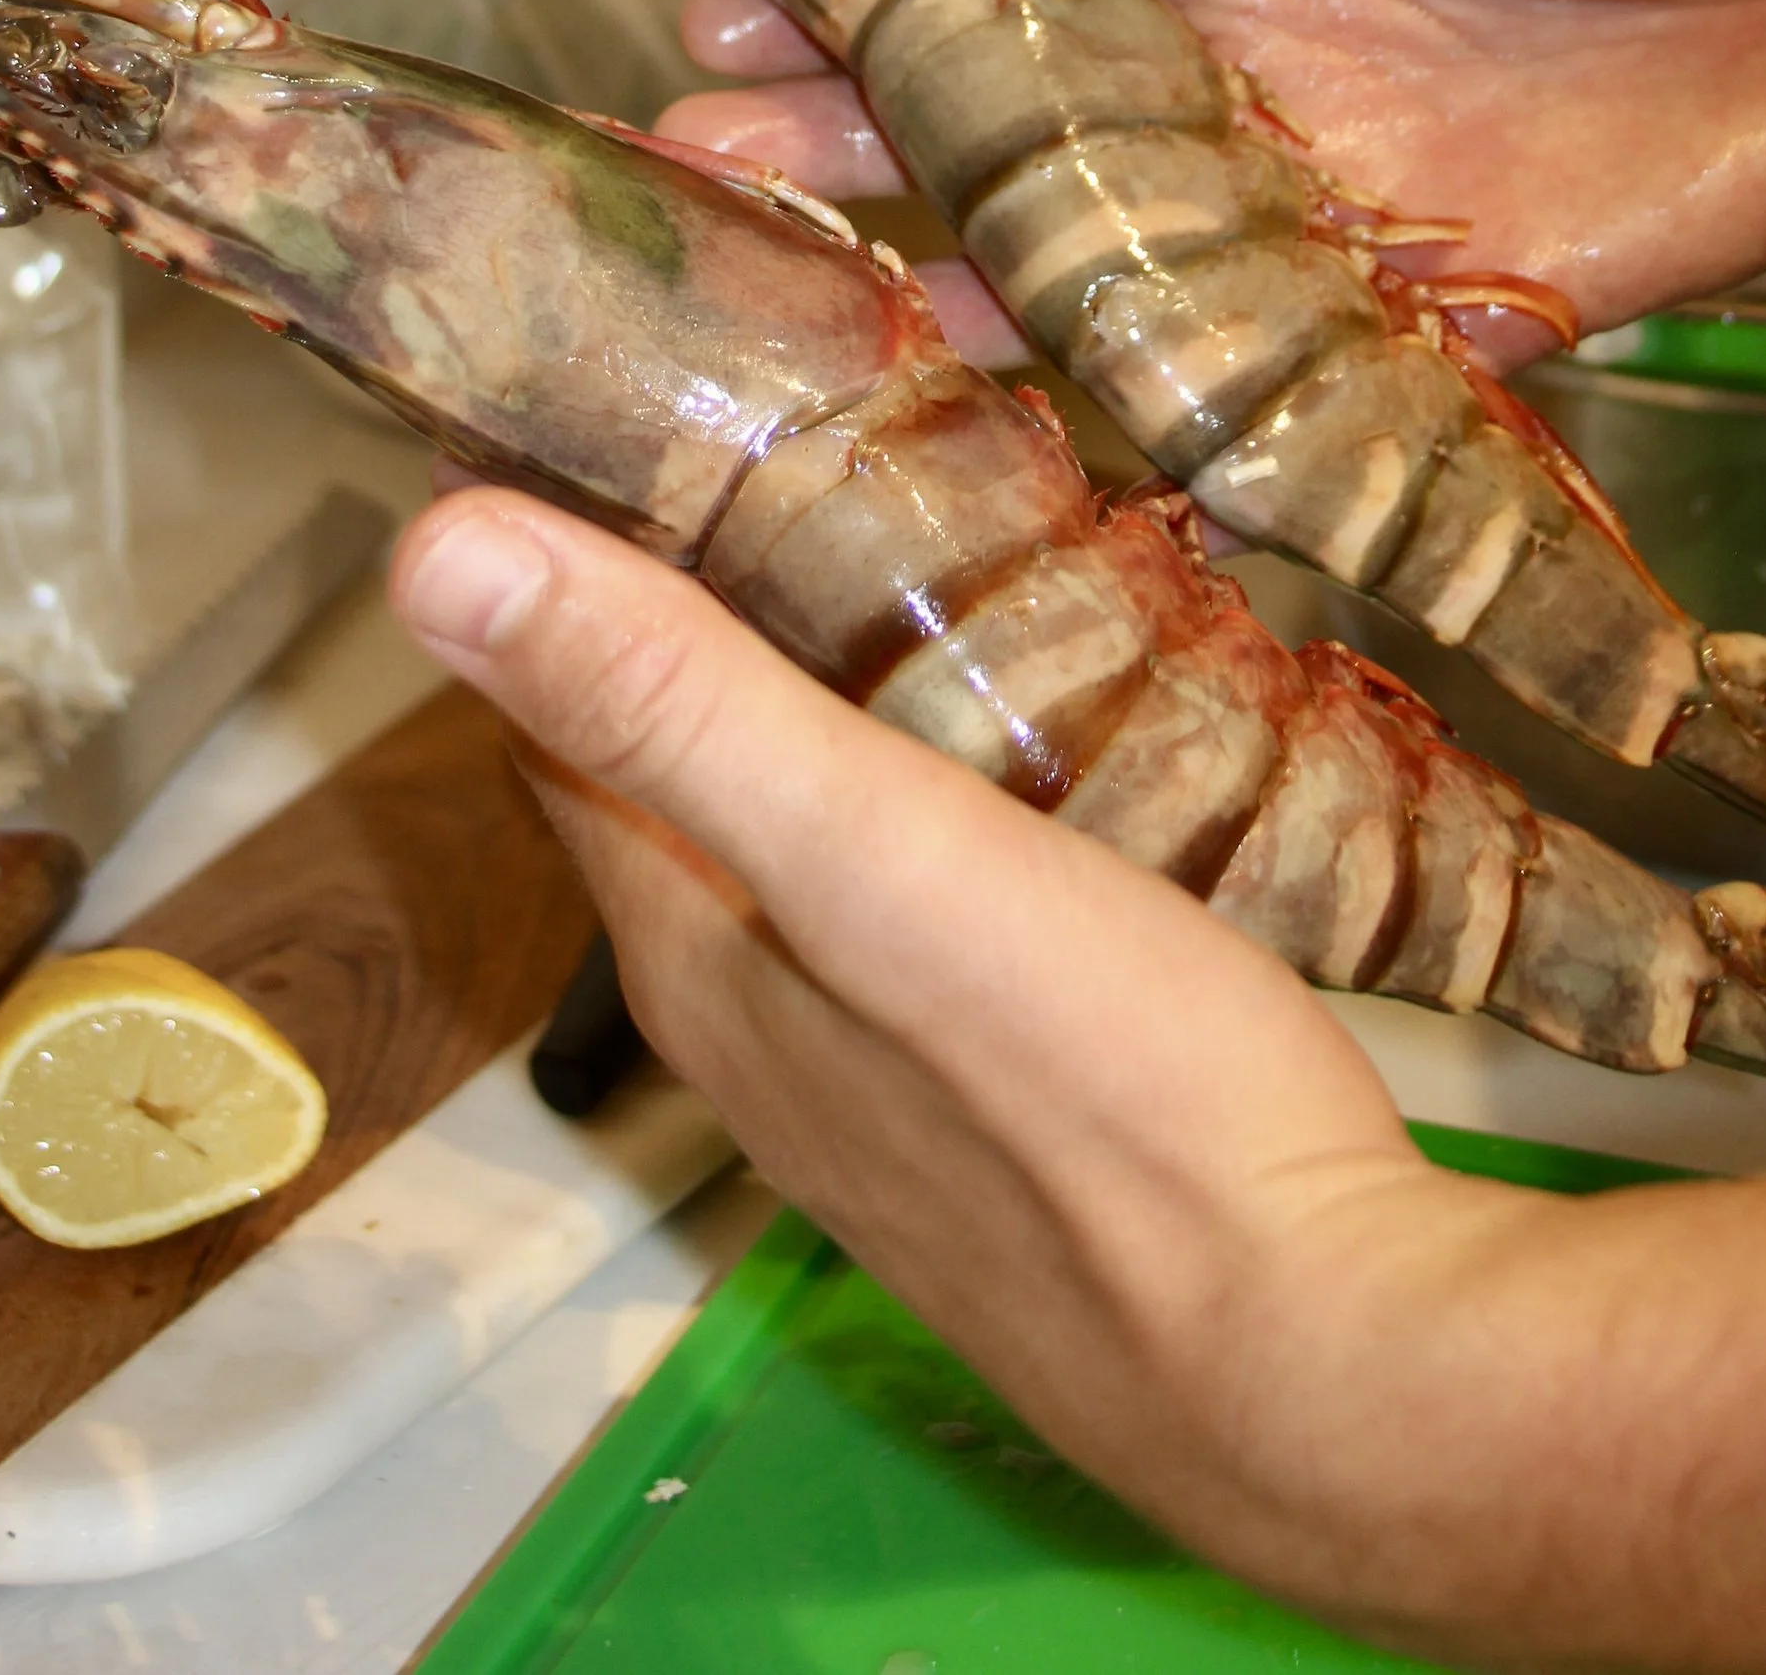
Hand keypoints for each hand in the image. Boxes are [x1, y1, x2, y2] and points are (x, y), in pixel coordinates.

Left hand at [392, 483, 1765, 1673]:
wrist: (1334, 1368)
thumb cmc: (1104, 1094)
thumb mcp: (874, 856)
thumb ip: (671, 703)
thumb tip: (431, 550)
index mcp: (697, 954)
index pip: (556, 719)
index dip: (562, 559)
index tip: (625, 398)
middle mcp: (760, 1031)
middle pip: (682, 776)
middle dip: (715, 604)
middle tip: (811, 421)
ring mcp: (888, 1085)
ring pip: (810, 843)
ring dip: (834, 697)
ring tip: (930, 534)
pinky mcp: (1015, 1105)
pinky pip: (928, 904)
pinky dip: (941, 785)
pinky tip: (1035, 734)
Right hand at [662, 0, 1765, 338]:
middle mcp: (1249, 66)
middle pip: (1023, 107)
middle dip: (859, 120)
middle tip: (696, 143)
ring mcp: (1324, 195)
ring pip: (1109, 245)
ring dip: (960, 267)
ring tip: (802, 295)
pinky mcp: (1428, 306)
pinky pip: (1266, 364)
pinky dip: (1157, 393)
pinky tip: (1031, 418)